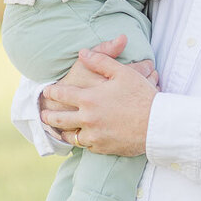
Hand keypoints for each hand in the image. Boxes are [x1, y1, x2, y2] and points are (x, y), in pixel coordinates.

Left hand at [41, 47, 158, 156]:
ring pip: (71, 136)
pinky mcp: (103, 148)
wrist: (156, 124)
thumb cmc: (141, 96)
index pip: (62, 95)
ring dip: (63, 132)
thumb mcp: (122, 72)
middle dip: (49, 117)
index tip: (46, 91)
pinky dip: (83, 142)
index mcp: (89, 99)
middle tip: (43, 115)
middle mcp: (87, 119)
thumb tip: (83, 52)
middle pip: (60, 119)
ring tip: (59, 130)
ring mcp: (94, 136)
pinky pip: (87, 147)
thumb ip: (101, 61)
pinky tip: (83, 139)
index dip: (52, 92)